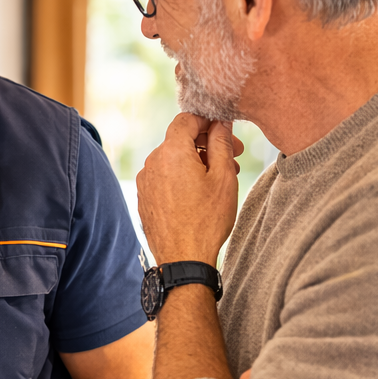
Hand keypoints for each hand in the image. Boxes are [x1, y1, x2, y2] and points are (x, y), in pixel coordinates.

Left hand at [136, 113, 243, 265]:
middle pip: (179, 140)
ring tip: (220, 178)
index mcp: (171, 152)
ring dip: (196, 161)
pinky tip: (200, 192)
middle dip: (206, 143)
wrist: (183, 259)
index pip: (186, 119)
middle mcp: (152, 163)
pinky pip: (164, 177)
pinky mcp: (144, 197)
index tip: (225, 132)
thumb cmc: (207, 219)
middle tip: (233, 156)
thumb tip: (220, 123)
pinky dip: (182, 177)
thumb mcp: (223, 177)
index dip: (208, 121)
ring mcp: (145, 181)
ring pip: (172, 159)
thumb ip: (221, 143)